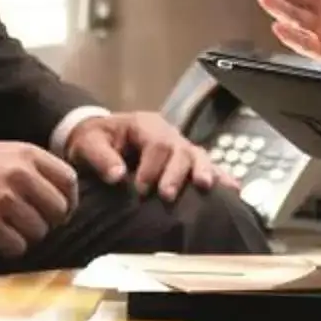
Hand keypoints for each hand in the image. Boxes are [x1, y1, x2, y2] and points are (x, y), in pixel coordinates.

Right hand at [0, 139, 78, 257]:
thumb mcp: (1, 151)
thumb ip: (30, 166)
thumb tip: (57, 192)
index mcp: (26, 153)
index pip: (68, 180)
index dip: (68, 201)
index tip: (61, 212)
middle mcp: (20, 174)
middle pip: (58, 210)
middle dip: (49, 223)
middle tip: (33, 226)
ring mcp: (4, 199)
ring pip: (39, 232)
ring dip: (27, 237)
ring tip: (10, 231)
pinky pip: (17, 247)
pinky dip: (10, 249)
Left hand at [63, 109, 222, 202]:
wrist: (97, 138)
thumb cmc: (93, 139)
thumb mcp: (88, 143)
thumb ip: (101, 157)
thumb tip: (118, 176)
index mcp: (144, 124)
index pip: (157, 143)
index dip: (152, 167)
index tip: (141, 190)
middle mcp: (166, 133)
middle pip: (180, 150)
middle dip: (177, 174)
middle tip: (167, 196)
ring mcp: (178, 145)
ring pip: (197, 155)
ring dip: (204, 172)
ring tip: (206, 188)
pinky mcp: (183, 160)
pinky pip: (205, 165)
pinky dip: (219, 175)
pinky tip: (233, 188)